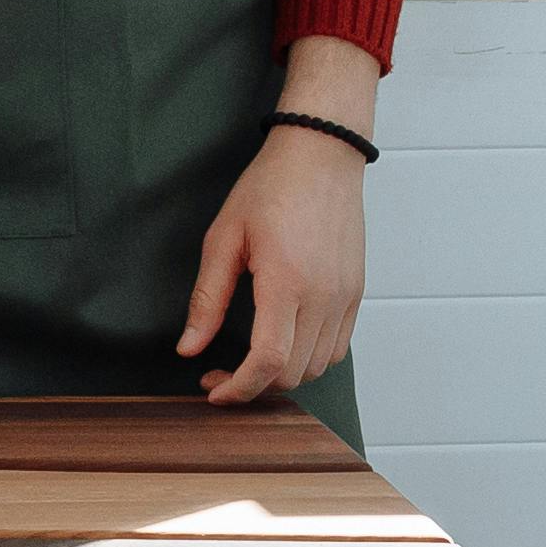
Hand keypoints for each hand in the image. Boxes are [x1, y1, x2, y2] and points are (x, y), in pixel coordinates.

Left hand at [179, 125, 365, 404]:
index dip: (239, 388)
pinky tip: (283, 339)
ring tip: (252, 358)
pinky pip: (336, 347)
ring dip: (282, 373)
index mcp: (286, 281)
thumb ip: (207, 299)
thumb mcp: (224, 239)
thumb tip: (189, 348)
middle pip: (292, 372)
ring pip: (316, 366)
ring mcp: (345, 296)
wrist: (322, 156)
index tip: (214, 390)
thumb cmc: (270, 188)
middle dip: (253, 384)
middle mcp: (323, 295)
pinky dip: (309, 357)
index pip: (268, 361)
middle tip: (221, 370)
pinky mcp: (356, 293)